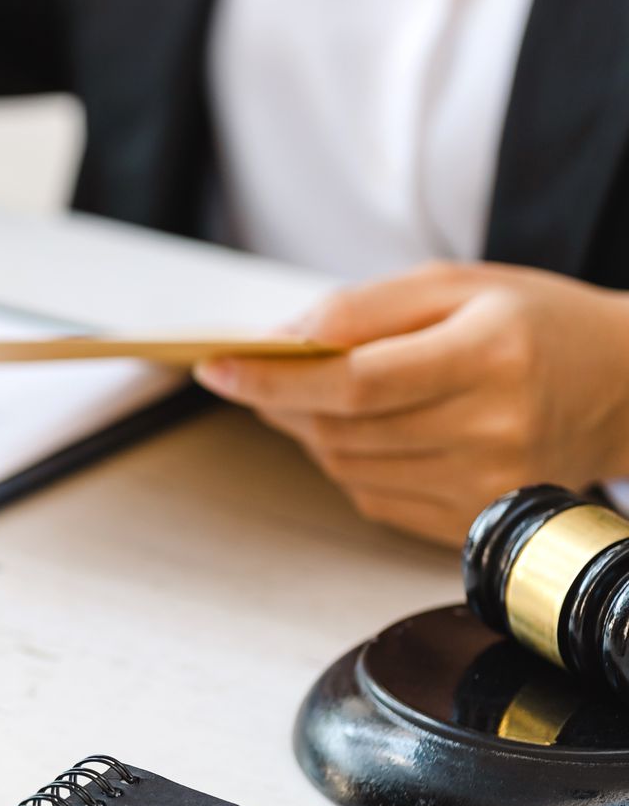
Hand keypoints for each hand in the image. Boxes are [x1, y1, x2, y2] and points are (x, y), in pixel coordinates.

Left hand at [194, 262, 628, 544]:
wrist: (625, 387)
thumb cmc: (538, 325)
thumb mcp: (458, 286)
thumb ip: (366, 308)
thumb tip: (283, 339)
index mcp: (490, 355)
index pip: (356, 381)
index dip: (275, 378)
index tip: (217, 367)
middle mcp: (494, 428)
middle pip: (343, 428)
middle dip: (279, 401)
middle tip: (250, 373)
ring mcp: (488, 484)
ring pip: (347, 466)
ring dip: (308, 431)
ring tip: (310, 396)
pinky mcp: (476, 520)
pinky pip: (373, 497)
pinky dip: (344, 462)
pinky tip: (359, 430)